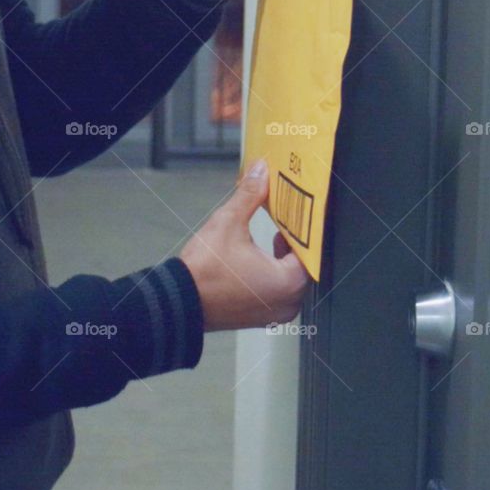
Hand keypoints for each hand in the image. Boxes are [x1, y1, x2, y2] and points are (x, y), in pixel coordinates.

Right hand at [178, 159, 311, 330]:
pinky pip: (277, 291)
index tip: (299, 212)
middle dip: (295, 241)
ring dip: (284, 257)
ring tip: (276, 234)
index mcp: (288, 282)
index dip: (305, 227)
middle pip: (303, 264)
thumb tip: (260, 172)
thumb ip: (250, 195)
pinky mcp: (260, 316)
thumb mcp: (228, 223)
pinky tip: (260, 256)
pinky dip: (273, 273)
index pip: (311, 249)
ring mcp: (273, 313)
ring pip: (290, 278)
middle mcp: (287, 303)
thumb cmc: (204, 273)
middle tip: (288, 219)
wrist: (178, 302)